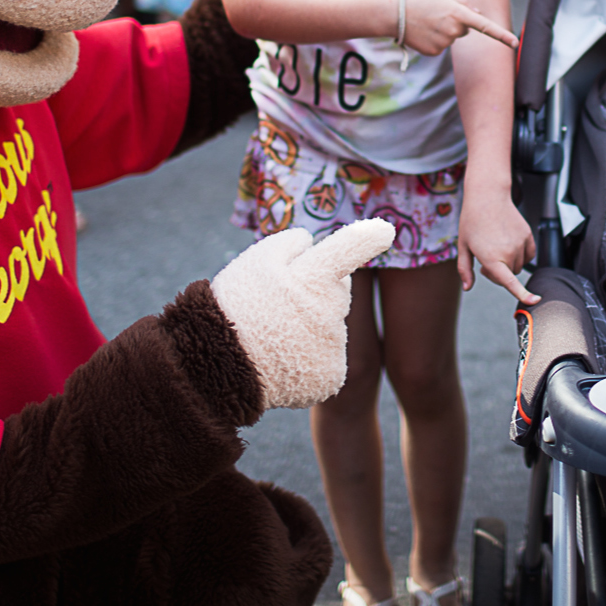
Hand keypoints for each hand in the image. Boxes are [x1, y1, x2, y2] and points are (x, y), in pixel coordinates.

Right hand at [210, 219, 395, 408]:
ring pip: (330, 326)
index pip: (346, 250)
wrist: (218, 369)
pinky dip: (308, 359)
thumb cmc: (234, 308)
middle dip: (317, 292)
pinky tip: (282, 361)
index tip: (387, 229)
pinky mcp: (332, 375)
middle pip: (337, 291)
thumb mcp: (253, 262)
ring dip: (309, 328)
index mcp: (312, 278)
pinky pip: (326, 358)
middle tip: (279, 303)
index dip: (367, 238)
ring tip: (272, 336)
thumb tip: (311, 241)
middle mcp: (330, 311)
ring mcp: (333, 346)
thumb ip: (289, 246)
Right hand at [399, 0, 517, 54]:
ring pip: (452, 38)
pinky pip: (441, 47)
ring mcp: (444, 42)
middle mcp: (454, 30)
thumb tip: (478, 13)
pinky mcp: (434, 52)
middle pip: (465, 30)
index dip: (501, 35)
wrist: (394, 13)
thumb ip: (464, 3)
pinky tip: (422, 32)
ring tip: (427, 22)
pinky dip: (434, 40)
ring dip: (443, 31)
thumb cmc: (419, 0)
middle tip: (437, 14)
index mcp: (458, 13)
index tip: (515, 43)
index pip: (485, 26)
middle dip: (456, 23)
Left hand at [457, 190, 537, 304]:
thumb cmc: (472, 220)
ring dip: (509, 262)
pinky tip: (509, 243)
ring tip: (496, 245)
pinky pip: (529, 255)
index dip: (522, 294)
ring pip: (519, 266)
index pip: (509, 282)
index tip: (534, 301)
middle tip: (486, 256)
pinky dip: (521, 254)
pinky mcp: (528, 236)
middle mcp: (508, 252)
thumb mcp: (463, 246)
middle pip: (509, 276)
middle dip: (499, 272)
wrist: (487, 196)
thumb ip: (465, 270)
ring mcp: (520, 243)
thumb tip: (467, 287)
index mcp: (491, 257)